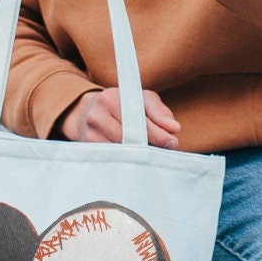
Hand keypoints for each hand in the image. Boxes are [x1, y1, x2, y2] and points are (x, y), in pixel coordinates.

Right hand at [60, 86, 181, 148]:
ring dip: (139, 157)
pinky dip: (127, 161)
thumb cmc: (122, 105)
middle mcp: (97, 115)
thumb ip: (160, 112)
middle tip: (162, 152)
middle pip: (129, 139)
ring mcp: (90, 135)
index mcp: (110, 98)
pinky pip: (114, 160)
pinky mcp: (89, 150)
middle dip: (149, 147)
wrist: (87, 112)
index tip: (172, 143)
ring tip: (148, 155)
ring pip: (122, 153)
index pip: (138, 120)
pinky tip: (134, 160)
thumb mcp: (143, 100)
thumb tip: (174, 129)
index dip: (157, 134)